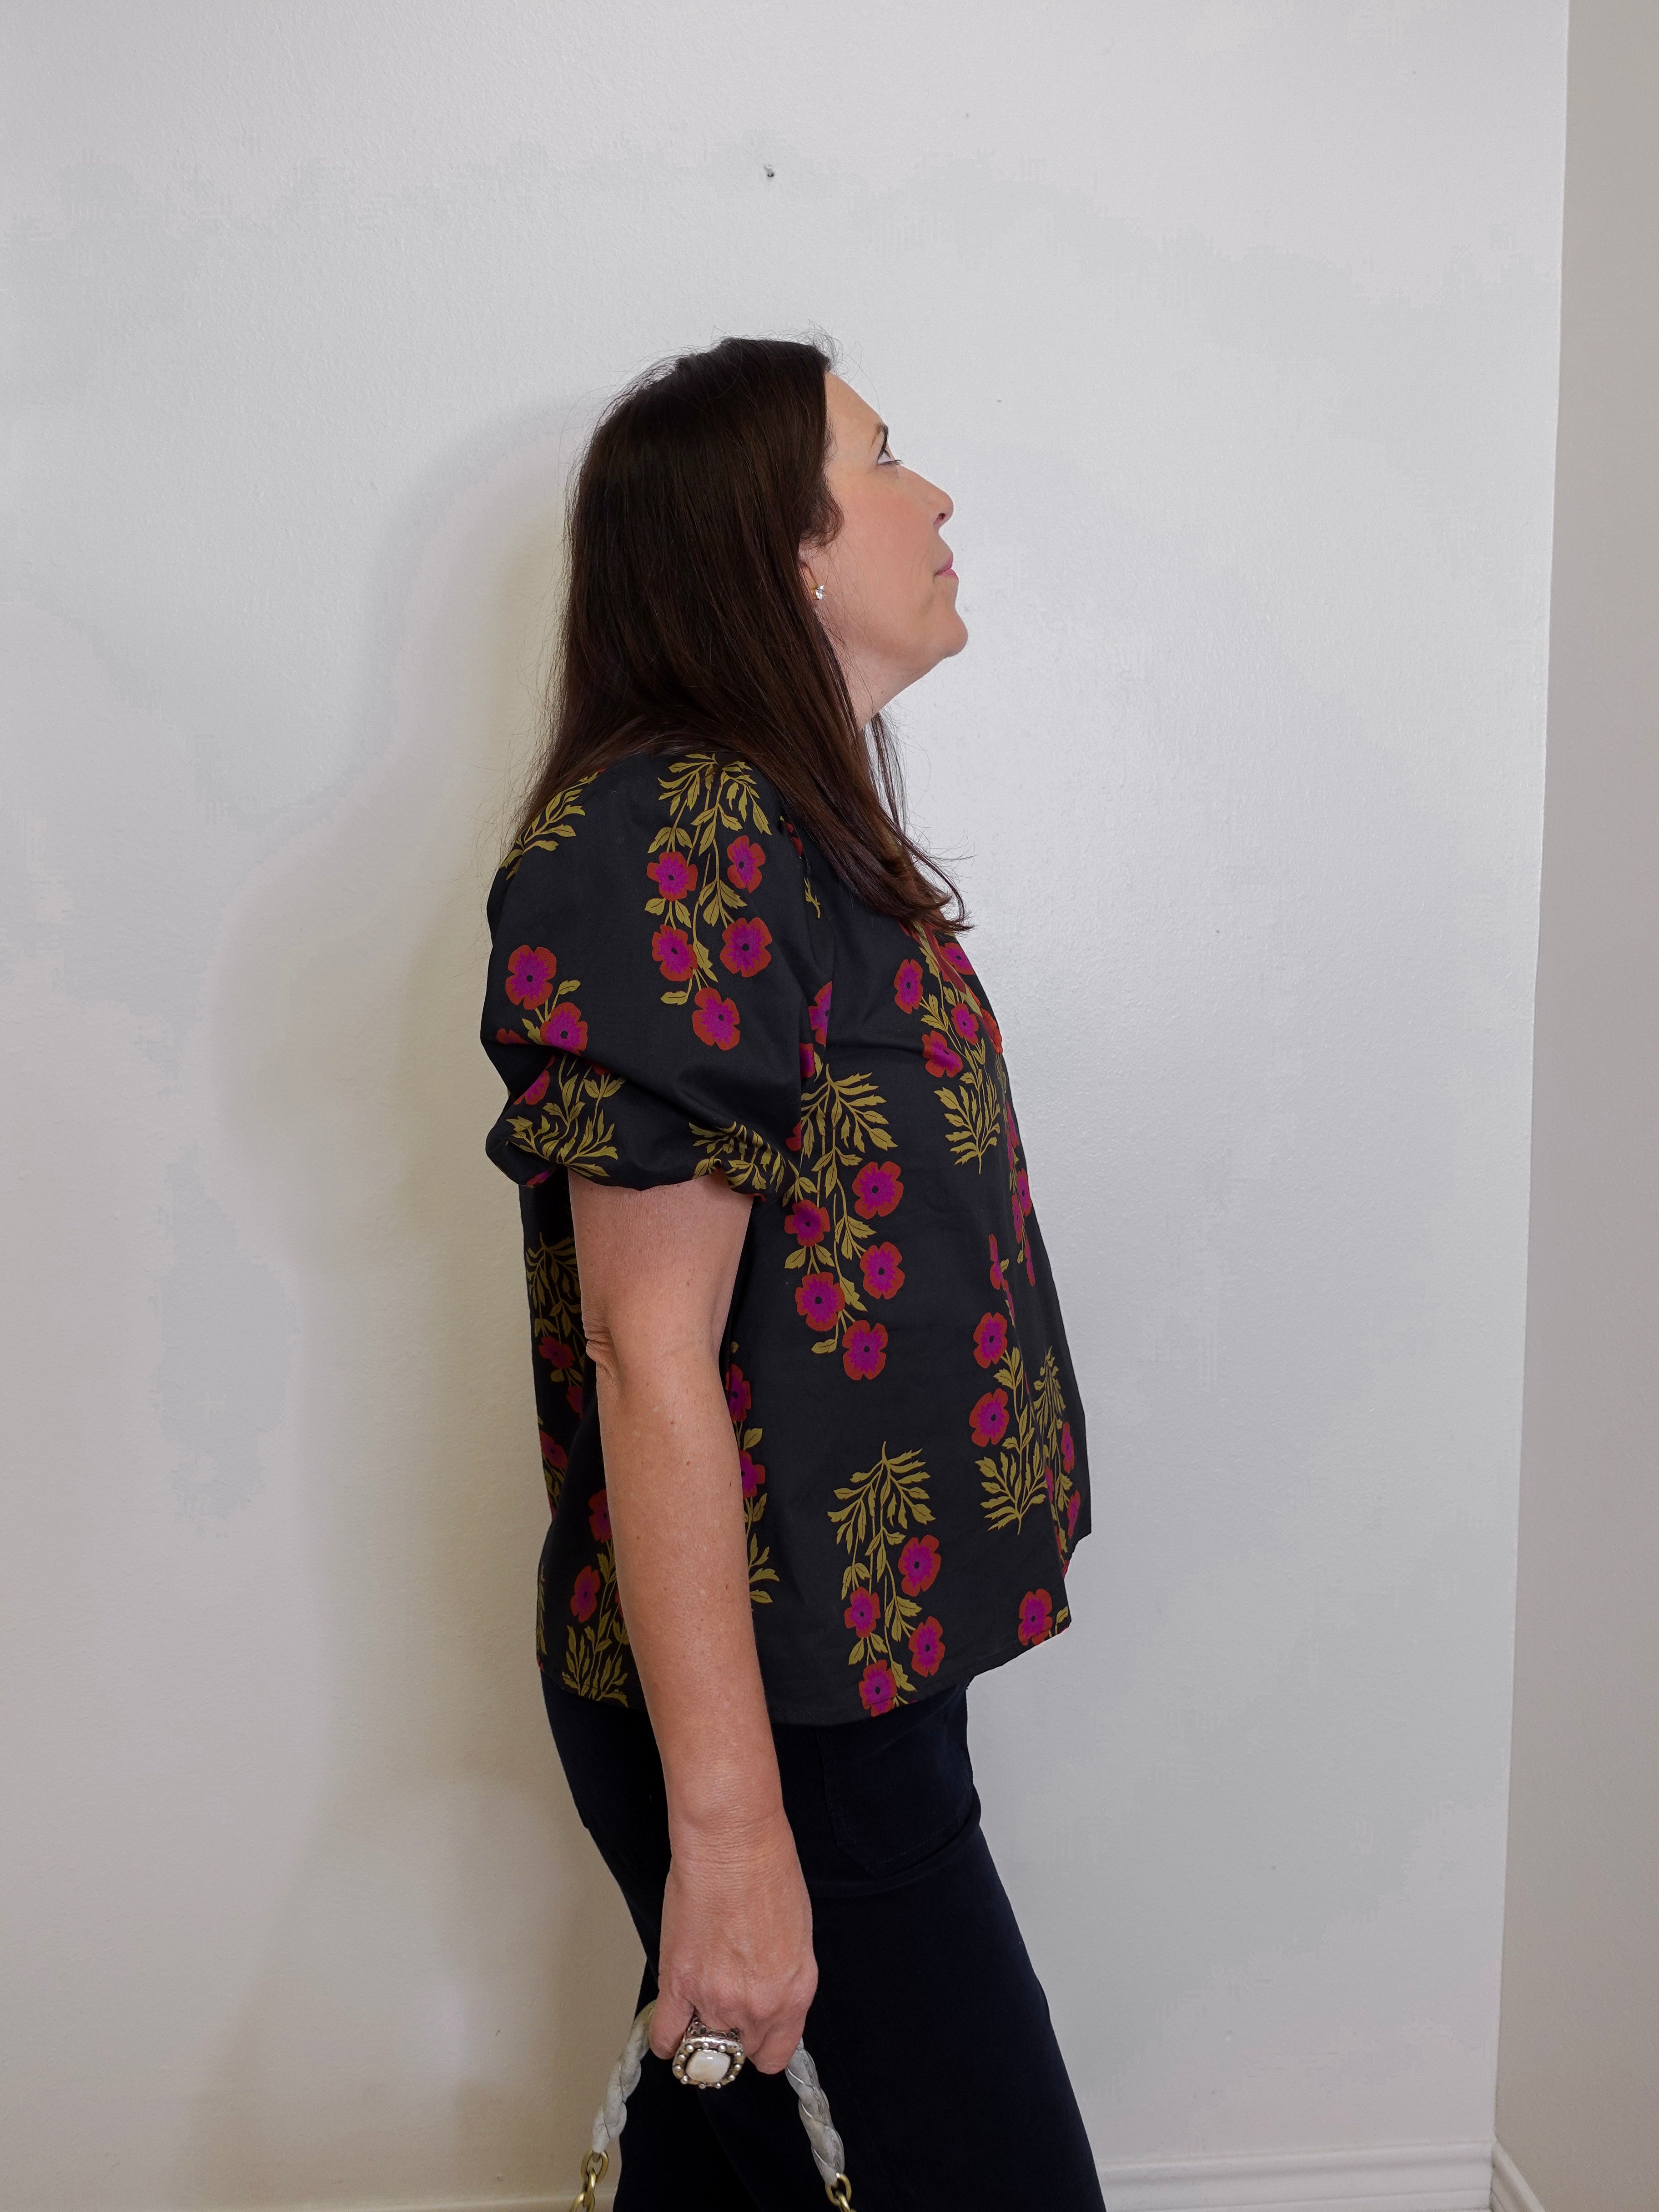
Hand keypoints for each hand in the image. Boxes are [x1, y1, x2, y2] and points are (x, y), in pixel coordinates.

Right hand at [648, 1807, 817, 2075]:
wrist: (732, 1845)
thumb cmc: (767, 1872)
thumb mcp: (797, 1935)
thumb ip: (783, 1977)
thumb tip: (767, 1994)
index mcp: (794, 1993)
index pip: (776, 2055)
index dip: (761, 2045)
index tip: (751, 2035)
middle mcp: (758, 2006)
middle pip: (739, 2053)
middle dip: (732, 2035)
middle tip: (723, 2006)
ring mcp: (717, 2000)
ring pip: (702, 2049)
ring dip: (699, 2032)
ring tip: (697, 2003)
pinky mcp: (680, 1986)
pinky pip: (667, 2037)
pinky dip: (667, 2040)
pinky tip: (670, 2027)